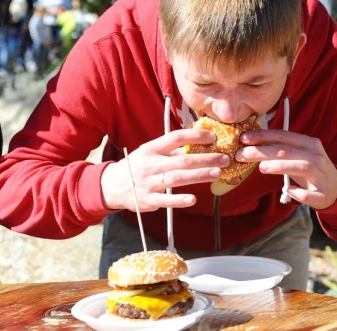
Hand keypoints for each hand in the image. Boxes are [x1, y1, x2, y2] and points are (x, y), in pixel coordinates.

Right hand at [100, 129, 229, 211]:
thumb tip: (198, 140)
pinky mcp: (148, 200)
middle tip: (225, 158)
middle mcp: (151, 164)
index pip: (176, 138)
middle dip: (206, 158)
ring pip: (177, 178)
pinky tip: (194, 199)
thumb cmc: (137, 166)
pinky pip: (165, 200)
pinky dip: (179, 200)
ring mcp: (149, 182)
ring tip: (217, 173)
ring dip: (199, 175)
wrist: (111, 185)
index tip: (213, 137)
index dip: (195, 136)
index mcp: (153, 149)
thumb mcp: (150, 152)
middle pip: (182, 159)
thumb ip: (171, 149)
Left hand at [236, 129, 336, 208]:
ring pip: (300, 167)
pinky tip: (289, 190)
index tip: (243, 138)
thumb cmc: (309, 168)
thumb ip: (280, 148)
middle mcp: (316, 156)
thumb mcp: (298, 154)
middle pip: (286, 150)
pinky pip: (310, 194)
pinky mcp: (323, 193)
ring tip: (261, 168)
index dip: (262, 136)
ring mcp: (321, 174)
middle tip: (241, 155)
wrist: (336, 187)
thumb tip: (251, 145)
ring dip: (279, 166)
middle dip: (261, 151)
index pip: (283, 136)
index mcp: (308, 143)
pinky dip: (299, 192)